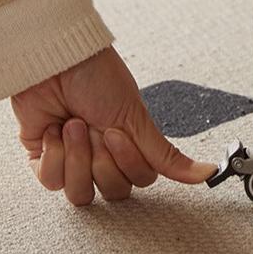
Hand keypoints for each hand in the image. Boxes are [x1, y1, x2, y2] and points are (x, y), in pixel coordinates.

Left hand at [11, 46, 217, 204]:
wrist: (55, 61)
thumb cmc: (97, 78)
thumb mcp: (139, 120)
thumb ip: (168, 156)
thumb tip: (208, 172)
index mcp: (130, 148)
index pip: (138, 181)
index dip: (127, 162)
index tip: (117, 132)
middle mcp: (104, 157)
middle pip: (112, 192)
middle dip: (103, 160)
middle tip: (97, 130)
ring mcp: (74, 160)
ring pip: (81, 193)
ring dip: (78, 157)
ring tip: (74, 126)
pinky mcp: (44, 158)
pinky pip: (51, 181)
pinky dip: (54, 154)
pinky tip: (55, 131)